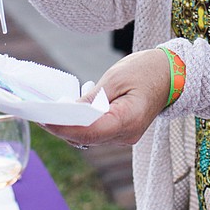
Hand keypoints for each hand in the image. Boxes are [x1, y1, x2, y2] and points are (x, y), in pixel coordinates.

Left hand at [45, 50, 172, 148]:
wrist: (171, 74)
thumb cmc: (145, 71)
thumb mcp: (115, 78)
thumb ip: (92, 98)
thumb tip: (67, 111)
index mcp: (129, 121)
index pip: (90, 131)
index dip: (65, 127)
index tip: (45, 120)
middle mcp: (127, 135)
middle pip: (87, 138)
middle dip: (62, 128)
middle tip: (39, 115)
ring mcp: (125, 136)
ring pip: (90, 138)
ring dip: (69, 127)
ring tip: (49, 113)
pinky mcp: (122, 132)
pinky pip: (96, 133)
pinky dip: (80, 125)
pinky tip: (68, 113)